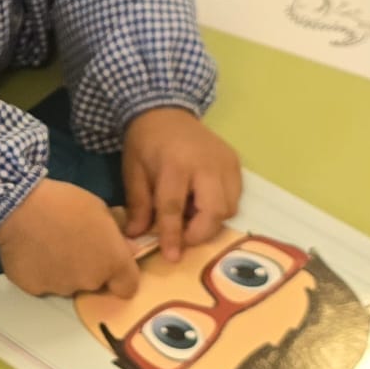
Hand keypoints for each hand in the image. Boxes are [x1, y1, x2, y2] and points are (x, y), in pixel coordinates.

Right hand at [0, 177, 143, 299]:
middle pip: (95, 284)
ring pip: (67, 284)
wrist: (18, 208)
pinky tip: (31, 250)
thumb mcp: (100, 208)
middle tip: (72, 244)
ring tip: (47, 244)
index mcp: (113, 263)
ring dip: (63, 270)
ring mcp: (62, 289)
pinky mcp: (35, 289)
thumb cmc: (65, 203)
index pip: (127, 287)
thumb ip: (116, 233)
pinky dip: (39, 271)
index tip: (110, 264)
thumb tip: (124, 246)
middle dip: (88, 269)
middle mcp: (91, 282)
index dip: (120, 277)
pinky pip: (42, 283)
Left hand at [121, 108, 241, 262]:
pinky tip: (201, 203)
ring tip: (190, 216)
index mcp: (175, 164)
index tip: (172, 257)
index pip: (174, 208)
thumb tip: (137, 237)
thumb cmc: (146, 143)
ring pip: (230, 207)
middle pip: (214, 211)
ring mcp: (226, 162)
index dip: (173, 236)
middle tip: (183, 238)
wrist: (165, 111)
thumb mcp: (133, 172)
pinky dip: (221, 207)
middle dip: (200, 232)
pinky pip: (236, 196)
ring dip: (211, 221)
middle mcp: (206, 164)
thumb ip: (138, 205)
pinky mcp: (235, 163)